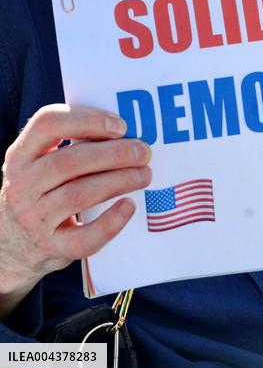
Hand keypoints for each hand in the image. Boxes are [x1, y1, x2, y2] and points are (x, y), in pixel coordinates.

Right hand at [0, 104, 151, 310]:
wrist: (12, 247)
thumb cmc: (40, 191)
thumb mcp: (38, 163)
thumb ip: (69, 144)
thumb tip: (126, 130)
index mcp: (20, 155)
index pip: (47, 124)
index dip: (86, 119)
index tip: (121, 125)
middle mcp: (21, 185)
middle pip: (69, 161)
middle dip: (113, 153)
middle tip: (143, 152)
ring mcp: (33, 219)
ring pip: (79, 195)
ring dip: (118, 181)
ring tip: (144, 174)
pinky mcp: (51, 248)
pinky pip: (83, 238)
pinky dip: (110, 223)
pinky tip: (129, 207)